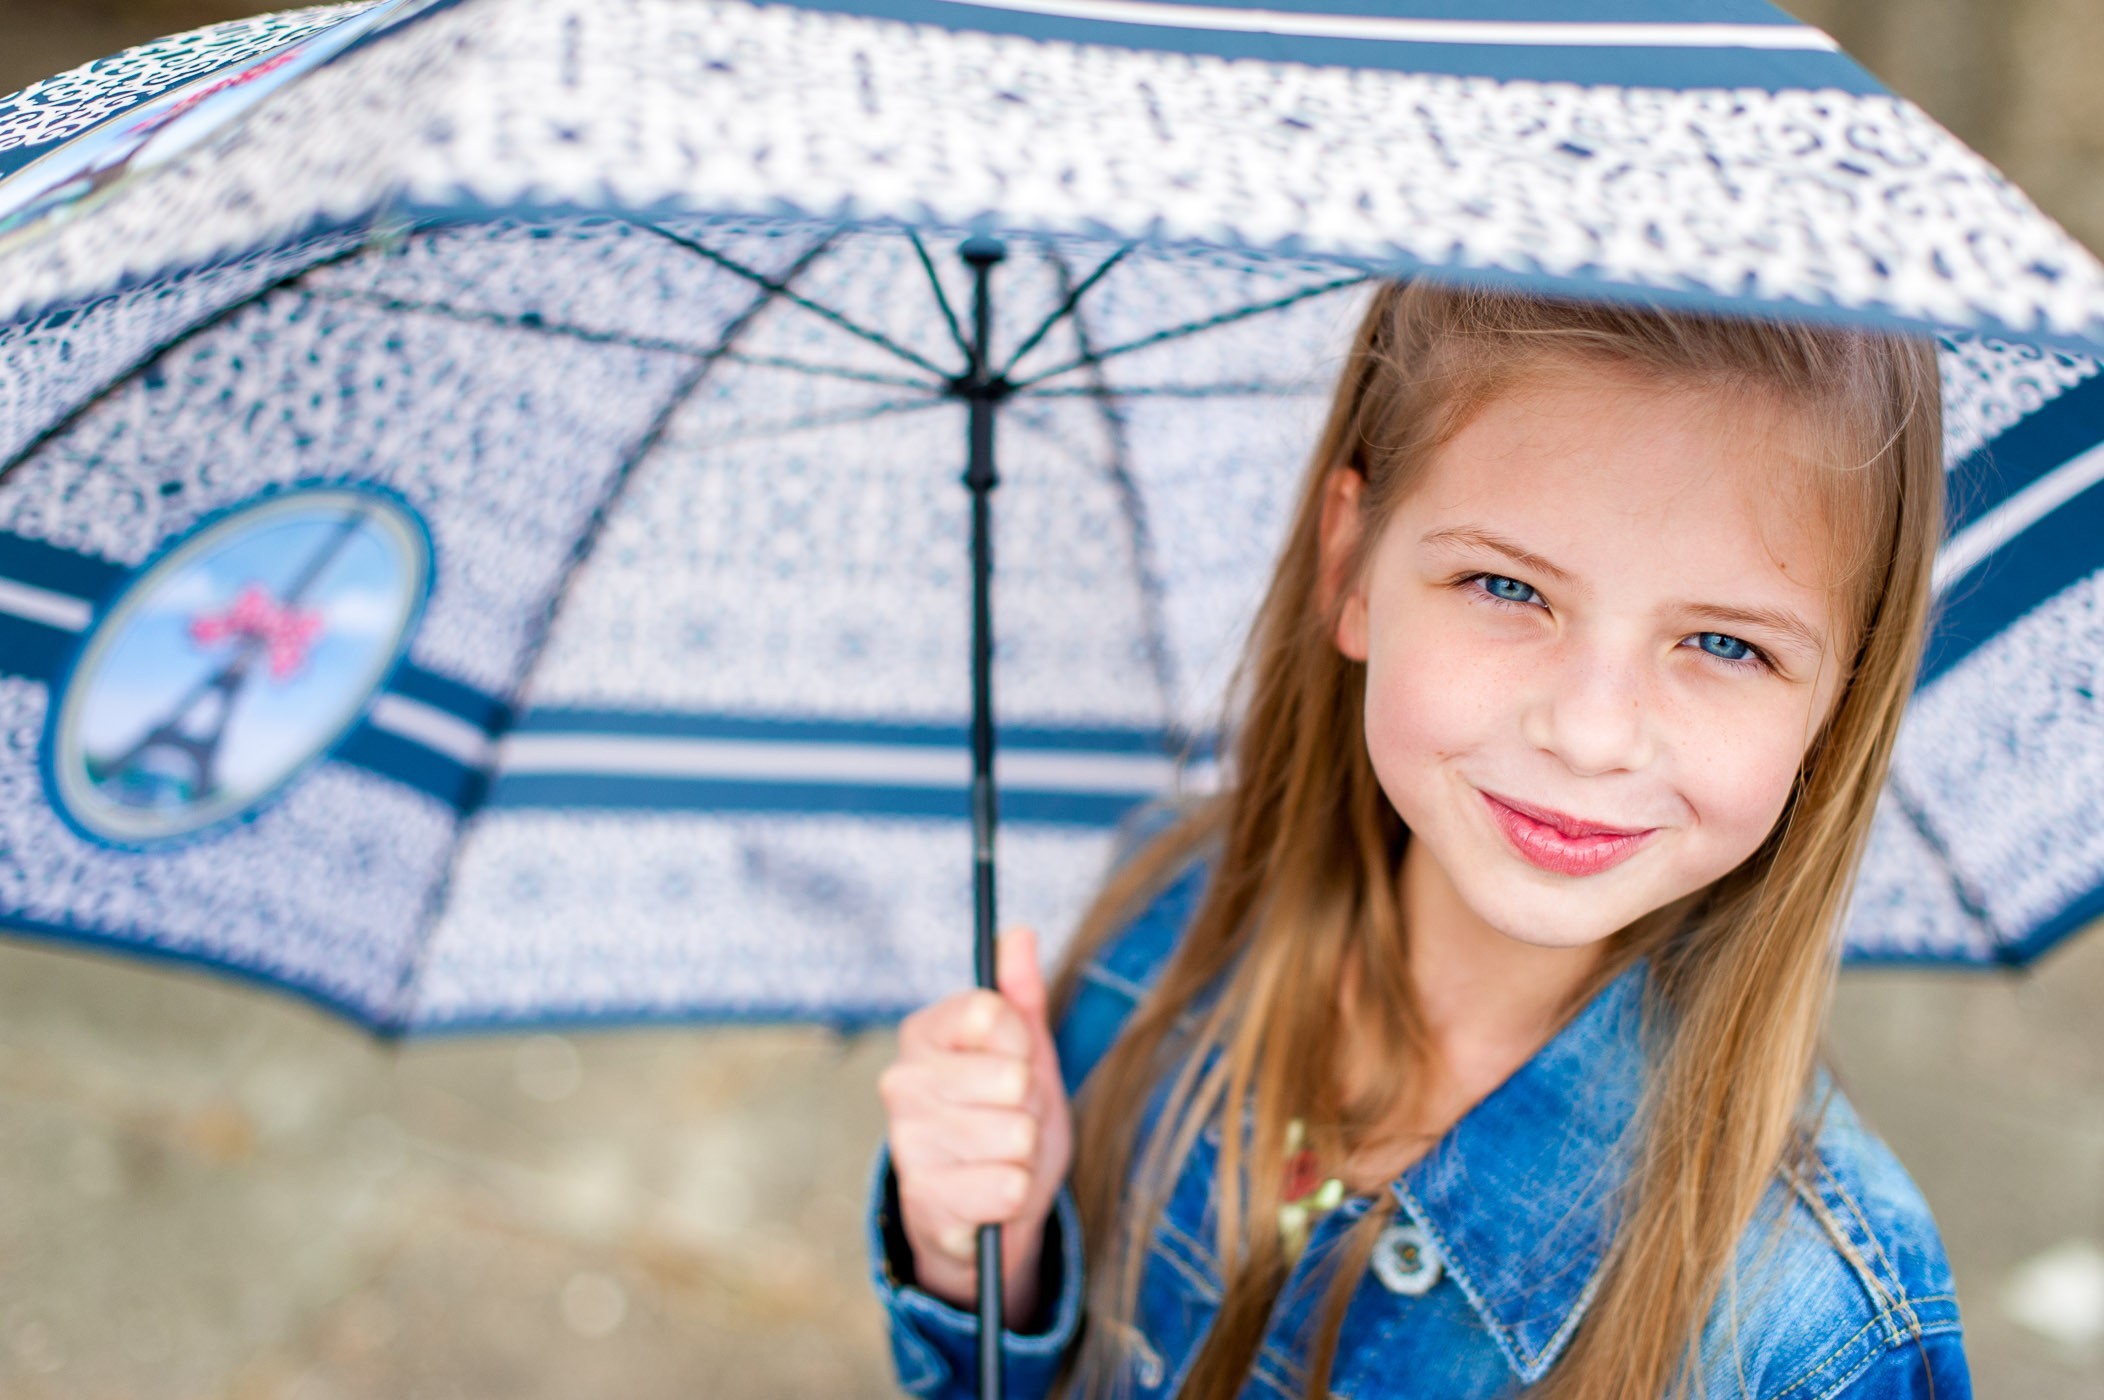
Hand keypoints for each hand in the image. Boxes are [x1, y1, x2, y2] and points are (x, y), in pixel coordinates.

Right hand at [879, 927, 1073, 1325]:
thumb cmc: (1006, 1117)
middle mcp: (902, 1082)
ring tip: (1002, 1158)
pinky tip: (991, 1197)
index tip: (1014, 1061)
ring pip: (1016, 1135)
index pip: (993, 1012)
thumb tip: (1020, 933)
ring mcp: (907, 1143)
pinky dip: (1014, 1196)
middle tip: (1011, 1119)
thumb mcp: (1024, 1054)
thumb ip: (1020, 994)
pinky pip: (1007, 1187)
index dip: (1022, 1043)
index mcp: (923, 1034)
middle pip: (1012, 1078)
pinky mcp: (923, 1201)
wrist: (989, 1208)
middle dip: (1031, 1106)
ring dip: (1026, 1154)